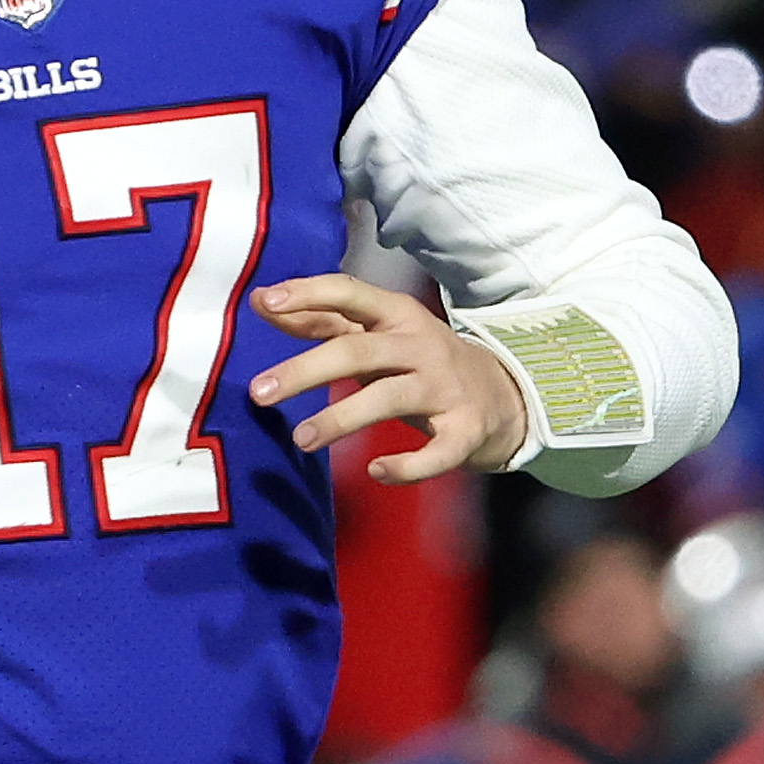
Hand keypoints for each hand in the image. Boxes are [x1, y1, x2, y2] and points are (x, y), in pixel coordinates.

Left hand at [246, 274, 528, 482]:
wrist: (505, 395)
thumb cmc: (421, 360)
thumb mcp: (377, 333)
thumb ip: (323, 320)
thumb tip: (262, 302)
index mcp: (397, 315)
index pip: (349, 293)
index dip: (308, 293)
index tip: (264, 303)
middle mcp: (421, 345)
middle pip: (357, 351)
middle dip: (305, 370)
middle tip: (259, 392)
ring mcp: (445, 388)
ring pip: (388, 398)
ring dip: (340, 418)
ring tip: (300, 440)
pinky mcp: (465, 431)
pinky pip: (436, 453)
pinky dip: (407, 465)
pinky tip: (377, 471)